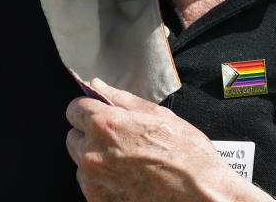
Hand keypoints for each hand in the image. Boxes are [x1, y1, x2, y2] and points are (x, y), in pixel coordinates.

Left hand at [65, 78, 274, 200]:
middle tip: (120, 139)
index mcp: (106, 126)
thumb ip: (121, 99)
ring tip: (129, 162)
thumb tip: (98, 86)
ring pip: (82, 162)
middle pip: (74, 136)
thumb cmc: (187, 157)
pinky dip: (104, 181)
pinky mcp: (99, 201)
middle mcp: (93, 154)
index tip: (100, 113)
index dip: (90, 108)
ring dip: (97, 159)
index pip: (75, 108)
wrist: (202, 196)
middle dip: (91, 134)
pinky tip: (128, 178)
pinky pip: (91, 185)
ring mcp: (94, 182)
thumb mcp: (157, 115)